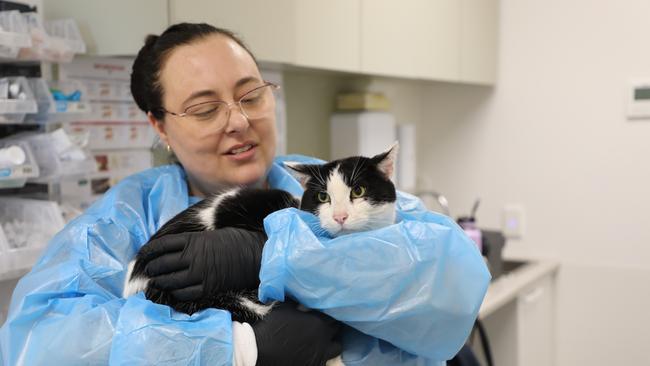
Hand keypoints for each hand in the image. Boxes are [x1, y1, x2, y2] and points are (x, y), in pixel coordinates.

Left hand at [138, 227, 266, 300]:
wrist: (253, 255)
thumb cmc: (232, 242)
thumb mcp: (208, 236)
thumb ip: (189, 243)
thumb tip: (170, 250)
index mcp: (192, 240)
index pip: (161, 246)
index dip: (148, 252)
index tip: (143, 255)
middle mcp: (192, 257)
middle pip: (162, 265)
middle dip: (152, 269)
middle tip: (149, 271)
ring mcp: (199, 273)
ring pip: (170, 281)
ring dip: (160, 283)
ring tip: (157, 283)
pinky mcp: (207, 287)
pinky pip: (184, 294)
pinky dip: (175, 293)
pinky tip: (174, 291)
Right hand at [254, 302, 341, 365]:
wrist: (260, 350)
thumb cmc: (271, 327)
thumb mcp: (283, 307)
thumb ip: (296, 300)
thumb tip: (301, 296)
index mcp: (318, 323)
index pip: (334, 315)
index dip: (330, 312)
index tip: (324, 311)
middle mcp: (323, 340)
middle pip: (336, 330)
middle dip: (331, 326)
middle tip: (323, 324)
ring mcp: (320, 355)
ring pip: (336, 348)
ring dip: (331, 343)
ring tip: (321, 340)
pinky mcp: (313, 365)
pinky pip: (325, 360)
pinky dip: (321, 355)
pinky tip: (312, 352)